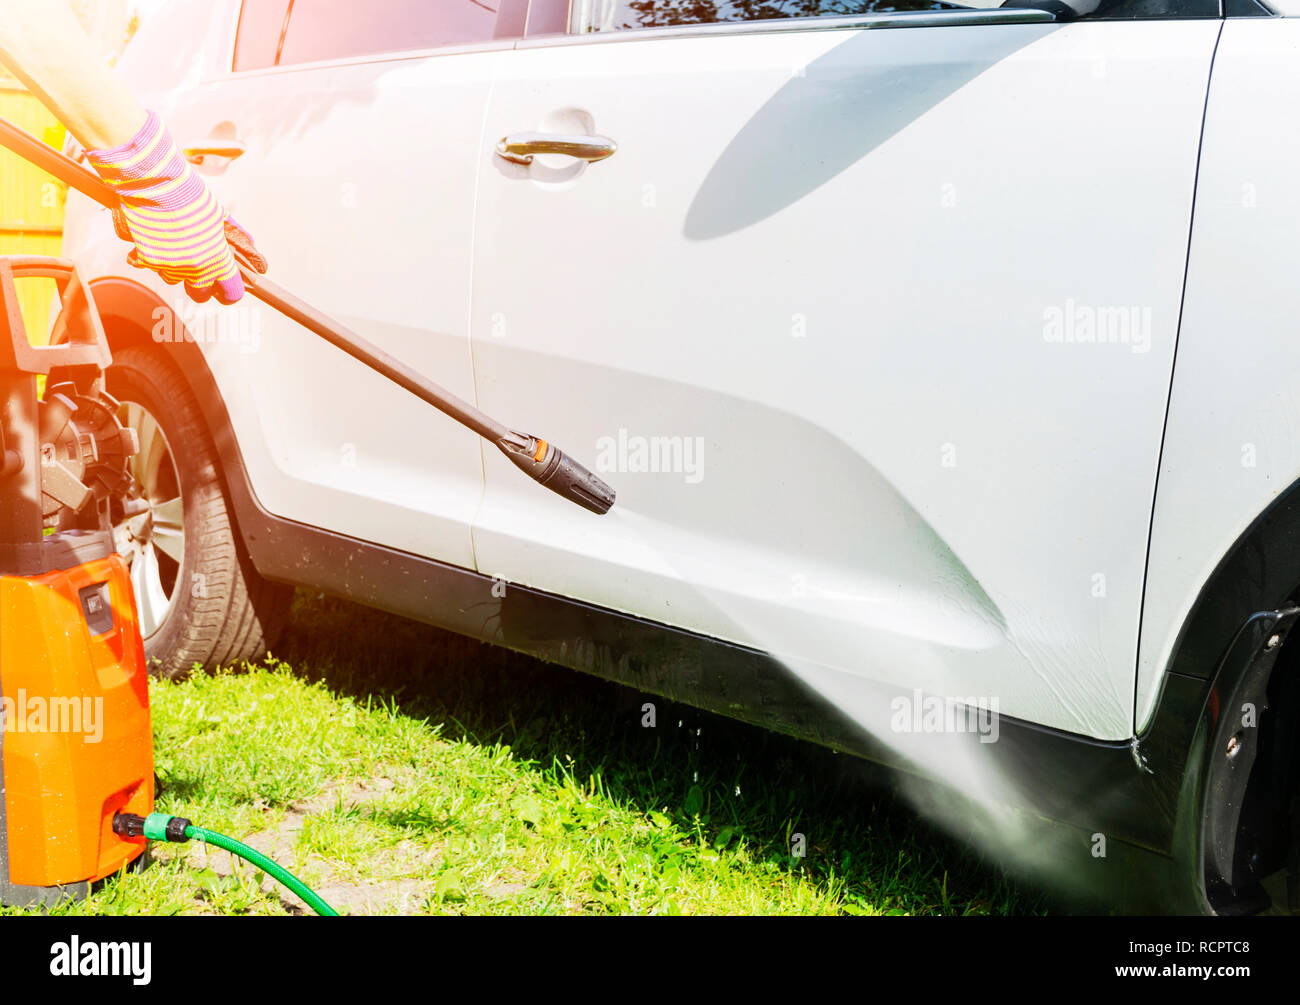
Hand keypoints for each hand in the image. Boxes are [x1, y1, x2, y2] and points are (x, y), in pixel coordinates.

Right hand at [87, 111, 266, 303]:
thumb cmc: (189, 194)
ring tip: (174, 243)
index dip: (230, 292)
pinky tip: (155, 239)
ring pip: (174, 279)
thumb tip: (252, 250)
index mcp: (218, 258)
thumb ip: (235, 236)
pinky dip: (152, 256)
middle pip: (201, 295)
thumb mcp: (218, 215)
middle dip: (201, 286)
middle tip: (199, 271)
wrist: (154, 181)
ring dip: (175, 268)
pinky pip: (151, 266)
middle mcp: (196, 268)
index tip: (227, 289)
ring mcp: (170, 266)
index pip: (231, 292)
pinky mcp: (146, 260)